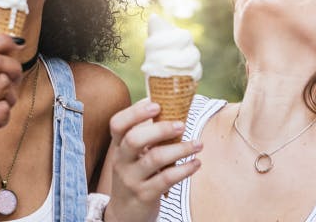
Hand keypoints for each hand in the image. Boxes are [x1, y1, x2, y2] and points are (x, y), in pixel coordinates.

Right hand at [104, 99, 201, 221]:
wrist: (125, 214)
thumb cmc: (136, 176)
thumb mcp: (133, 157)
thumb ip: (146, 137)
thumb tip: (172, 108)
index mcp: (118, 147)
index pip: (117, 124)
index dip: (135, 112)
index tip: (156, 103)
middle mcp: (121, 161)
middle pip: (134, 139)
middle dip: (160, 129)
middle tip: (182, 124)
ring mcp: (132, 179)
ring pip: (154, 159)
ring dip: (180, 149)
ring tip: (198, 144)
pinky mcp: (145, 195)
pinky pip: (166, 179)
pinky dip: (185, 169)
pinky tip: (196, 163)